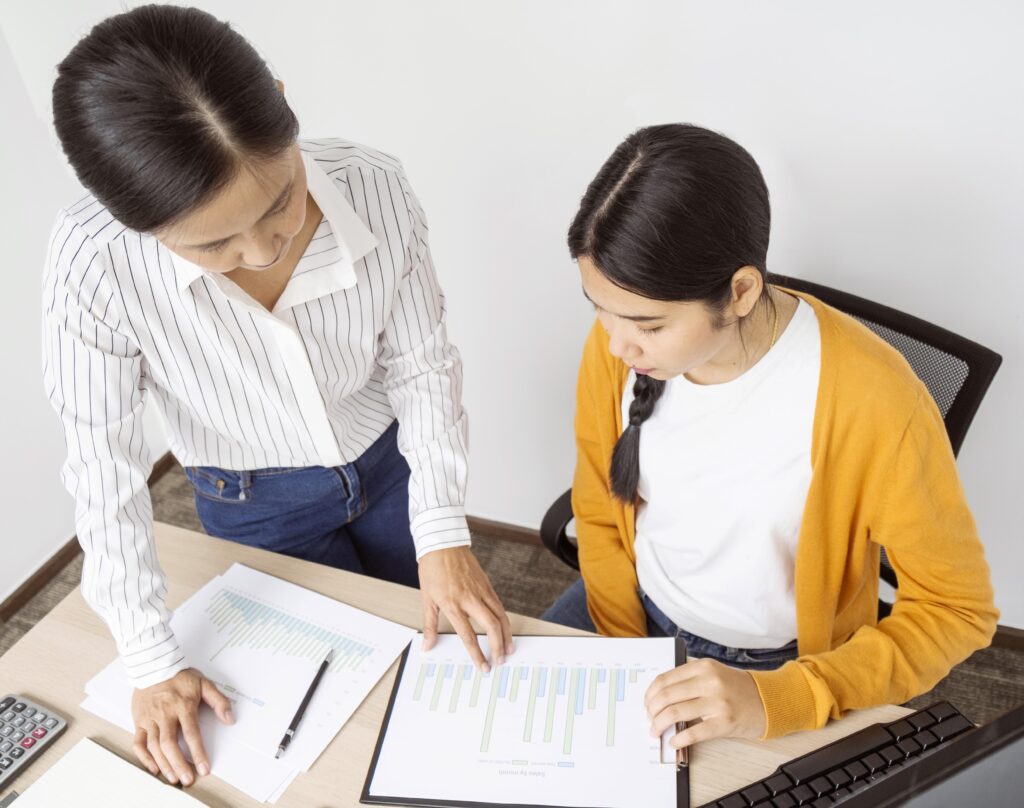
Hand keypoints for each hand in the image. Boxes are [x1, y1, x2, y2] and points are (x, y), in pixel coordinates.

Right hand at [131, 668, 234, 784]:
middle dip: (179, 764)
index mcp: (183, 706)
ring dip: (164, 764)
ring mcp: (150, 719)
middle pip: (170, 744)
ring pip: (154, 746)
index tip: (204, 768)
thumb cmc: (180, 675)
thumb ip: (219, 701)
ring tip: (173, 777)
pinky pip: (138, 742)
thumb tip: (230, 718)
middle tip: (187, 779)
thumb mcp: (204, 683)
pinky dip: (144, 757)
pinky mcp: (139, 720)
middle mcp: (165, 714)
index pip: (192, 733)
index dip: (198, 753)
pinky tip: (153, 767)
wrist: (153, 665)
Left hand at [419, 546, 513, 671]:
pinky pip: (499, 605)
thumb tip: (427, 646)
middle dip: (497, 647)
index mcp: (452, 604)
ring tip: (508, 649)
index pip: (468, 635)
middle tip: (500, 661)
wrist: (443, 544)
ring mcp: (481, 590)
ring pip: (500, 616)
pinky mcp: (487, 584)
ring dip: (506, 635)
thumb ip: (429, 625)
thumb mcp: (427, 599)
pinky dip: (504, 620)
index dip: (477, 654)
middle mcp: (469, 598)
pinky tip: (505, 629)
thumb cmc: (432, 570)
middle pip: (490, 626)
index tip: (483, 667)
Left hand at [644, 658, 765, 749]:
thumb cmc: (737, 688)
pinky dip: (679, 739)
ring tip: (656, 731)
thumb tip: (659, 696)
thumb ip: (689, 679)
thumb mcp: (713, 673)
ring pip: (675, 713)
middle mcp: (709, 682)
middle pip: (667, 696)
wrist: (768, 700)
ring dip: (660, 725)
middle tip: (649, 719)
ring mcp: (717, 702)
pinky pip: (694, 732)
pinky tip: (674, 741)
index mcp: (703, 666)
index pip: (665, 680)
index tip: (647, 704)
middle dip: (652, 711)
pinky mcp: (724, 722)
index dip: (650, 694)